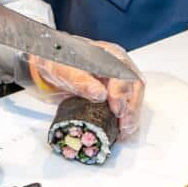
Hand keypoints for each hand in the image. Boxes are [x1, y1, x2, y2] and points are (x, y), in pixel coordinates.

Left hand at [29, 40, 144, 139]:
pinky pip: (128, 106)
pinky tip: (123, 131)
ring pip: (135, 97)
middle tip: (124, 126)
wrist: (52, 67)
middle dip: (131, 108)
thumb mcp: (63, 69)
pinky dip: (128, 120)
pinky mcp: (117, 94)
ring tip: (125, 132)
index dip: (122, 91)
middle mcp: (118, 66)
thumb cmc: (59, 62)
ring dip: (132, 116)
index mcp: (108, 54)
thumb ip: (81, 80)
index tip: (116, 109)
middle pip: (135, 85)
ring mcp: (119, 80)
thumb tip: (100, 93)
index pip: (123, 71)